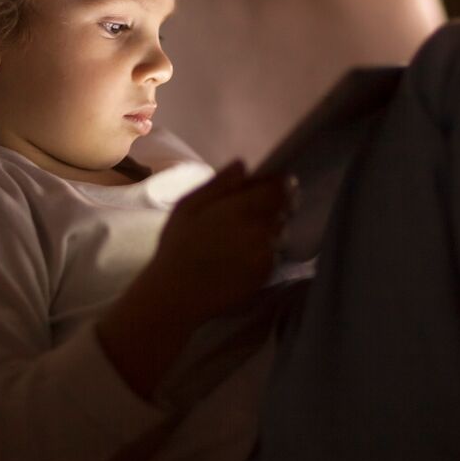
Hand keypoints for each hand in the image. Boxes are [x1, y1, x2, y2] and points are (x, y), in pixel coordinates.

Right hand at [146, 159, 292, 326]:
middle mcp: (262, 230)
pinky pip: (274, 255)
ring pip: (279, 233)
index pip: (280, 187)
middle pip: (283, 210)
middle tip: (247, 214)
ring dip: (268, 231)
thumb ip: (219, 184)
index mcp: (242, 208)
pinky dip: (264, 252)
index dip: (277, 183)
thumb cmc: (177, 246)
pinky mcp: (266, 275)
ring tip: (241, 239)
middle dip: (271, 207)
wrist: (176, 295)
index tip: (269, 185)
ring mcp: (267, 255)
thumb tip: (243, 165)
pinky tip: (240, 258)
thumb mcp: (188, 206)